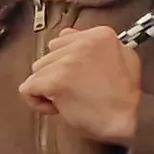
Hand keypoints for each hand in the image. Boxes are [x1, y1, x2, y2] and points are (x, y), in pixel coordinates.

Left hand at [20, 27, 142, 146]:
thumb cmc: (124, 95)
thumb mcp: (123, 59)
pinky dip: (37, 102)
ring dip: (46, 88)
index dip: (66, 64)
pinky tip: (56, 108)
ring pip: (36, 72)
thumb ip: (95, 45)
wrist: (126, 119)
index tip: (82, 78)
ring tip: (70, 99)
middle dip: (55, 75)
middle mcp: (82, 43)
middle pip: (47, 57)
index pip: (61, 42)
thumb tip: (67, 34)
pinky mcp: (54, 81)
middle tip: (76, 91)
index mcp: (100, 35)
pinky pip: (27, 89)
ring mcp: (67, 61)